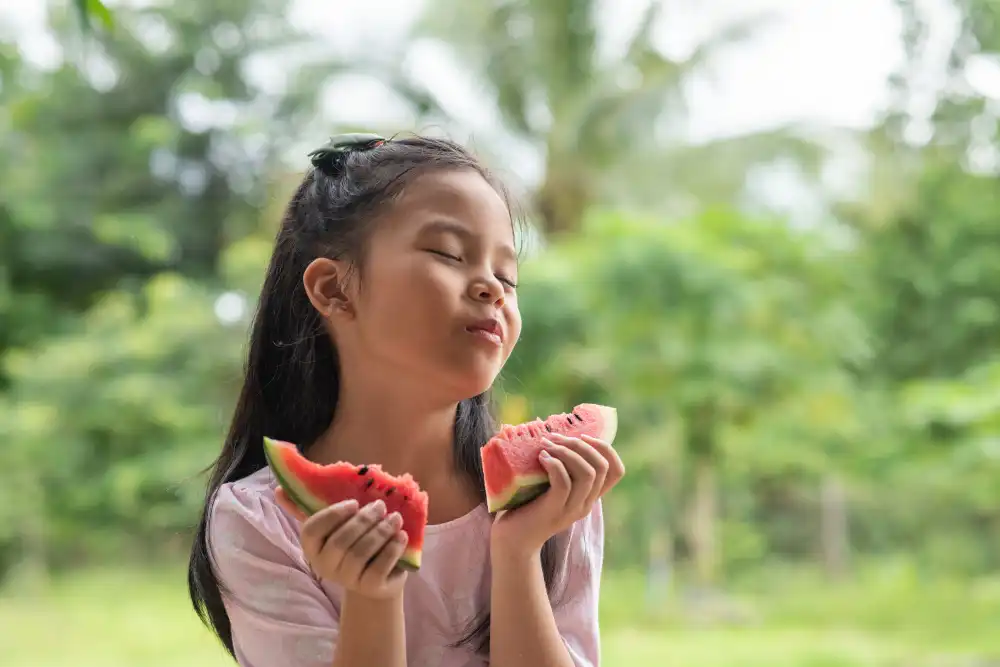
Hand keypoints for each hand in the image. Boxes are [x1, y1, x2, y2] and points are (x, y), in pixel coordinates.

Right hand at [276, 489, 408, 599]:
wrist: (375, 580)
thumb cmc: (351, 543)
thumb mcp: (333, 526)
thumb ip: (307, 508)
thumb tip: (277, 489)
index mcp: (312, 548)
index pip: (312, 530)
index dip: (333, 514)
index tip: (353, 503)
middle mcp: (325, 566)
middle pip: (341, 541)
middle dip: (363, 520)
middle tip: (380, 505)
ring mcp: (347, 580)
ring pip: (362, 552)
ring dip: (381, 531)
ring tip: (395, 517)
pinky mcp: (370, 588)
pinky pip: (380, 566)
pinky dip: (392, 548)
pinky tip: (401, 536)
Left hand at [490, 433, 624, 557]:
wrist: (512, 540)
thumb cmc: (527, 506)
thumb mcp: (549, 484)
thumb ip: (557, 466)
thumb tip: (546, 427)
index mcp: (589, 497)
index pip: (616, 471)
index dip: (605, 448)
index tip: (583, 436)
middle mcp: (585, 504)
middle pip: (601, 467)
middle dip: (581, 445)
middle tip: (555, 438)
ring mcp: (571, 509)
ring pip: (587, 474)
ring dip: (566, 452)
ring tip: (546, 446)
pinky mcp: (553, 511)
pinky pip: (564, 483)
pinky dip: (555, 465)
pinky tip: (541, 458)